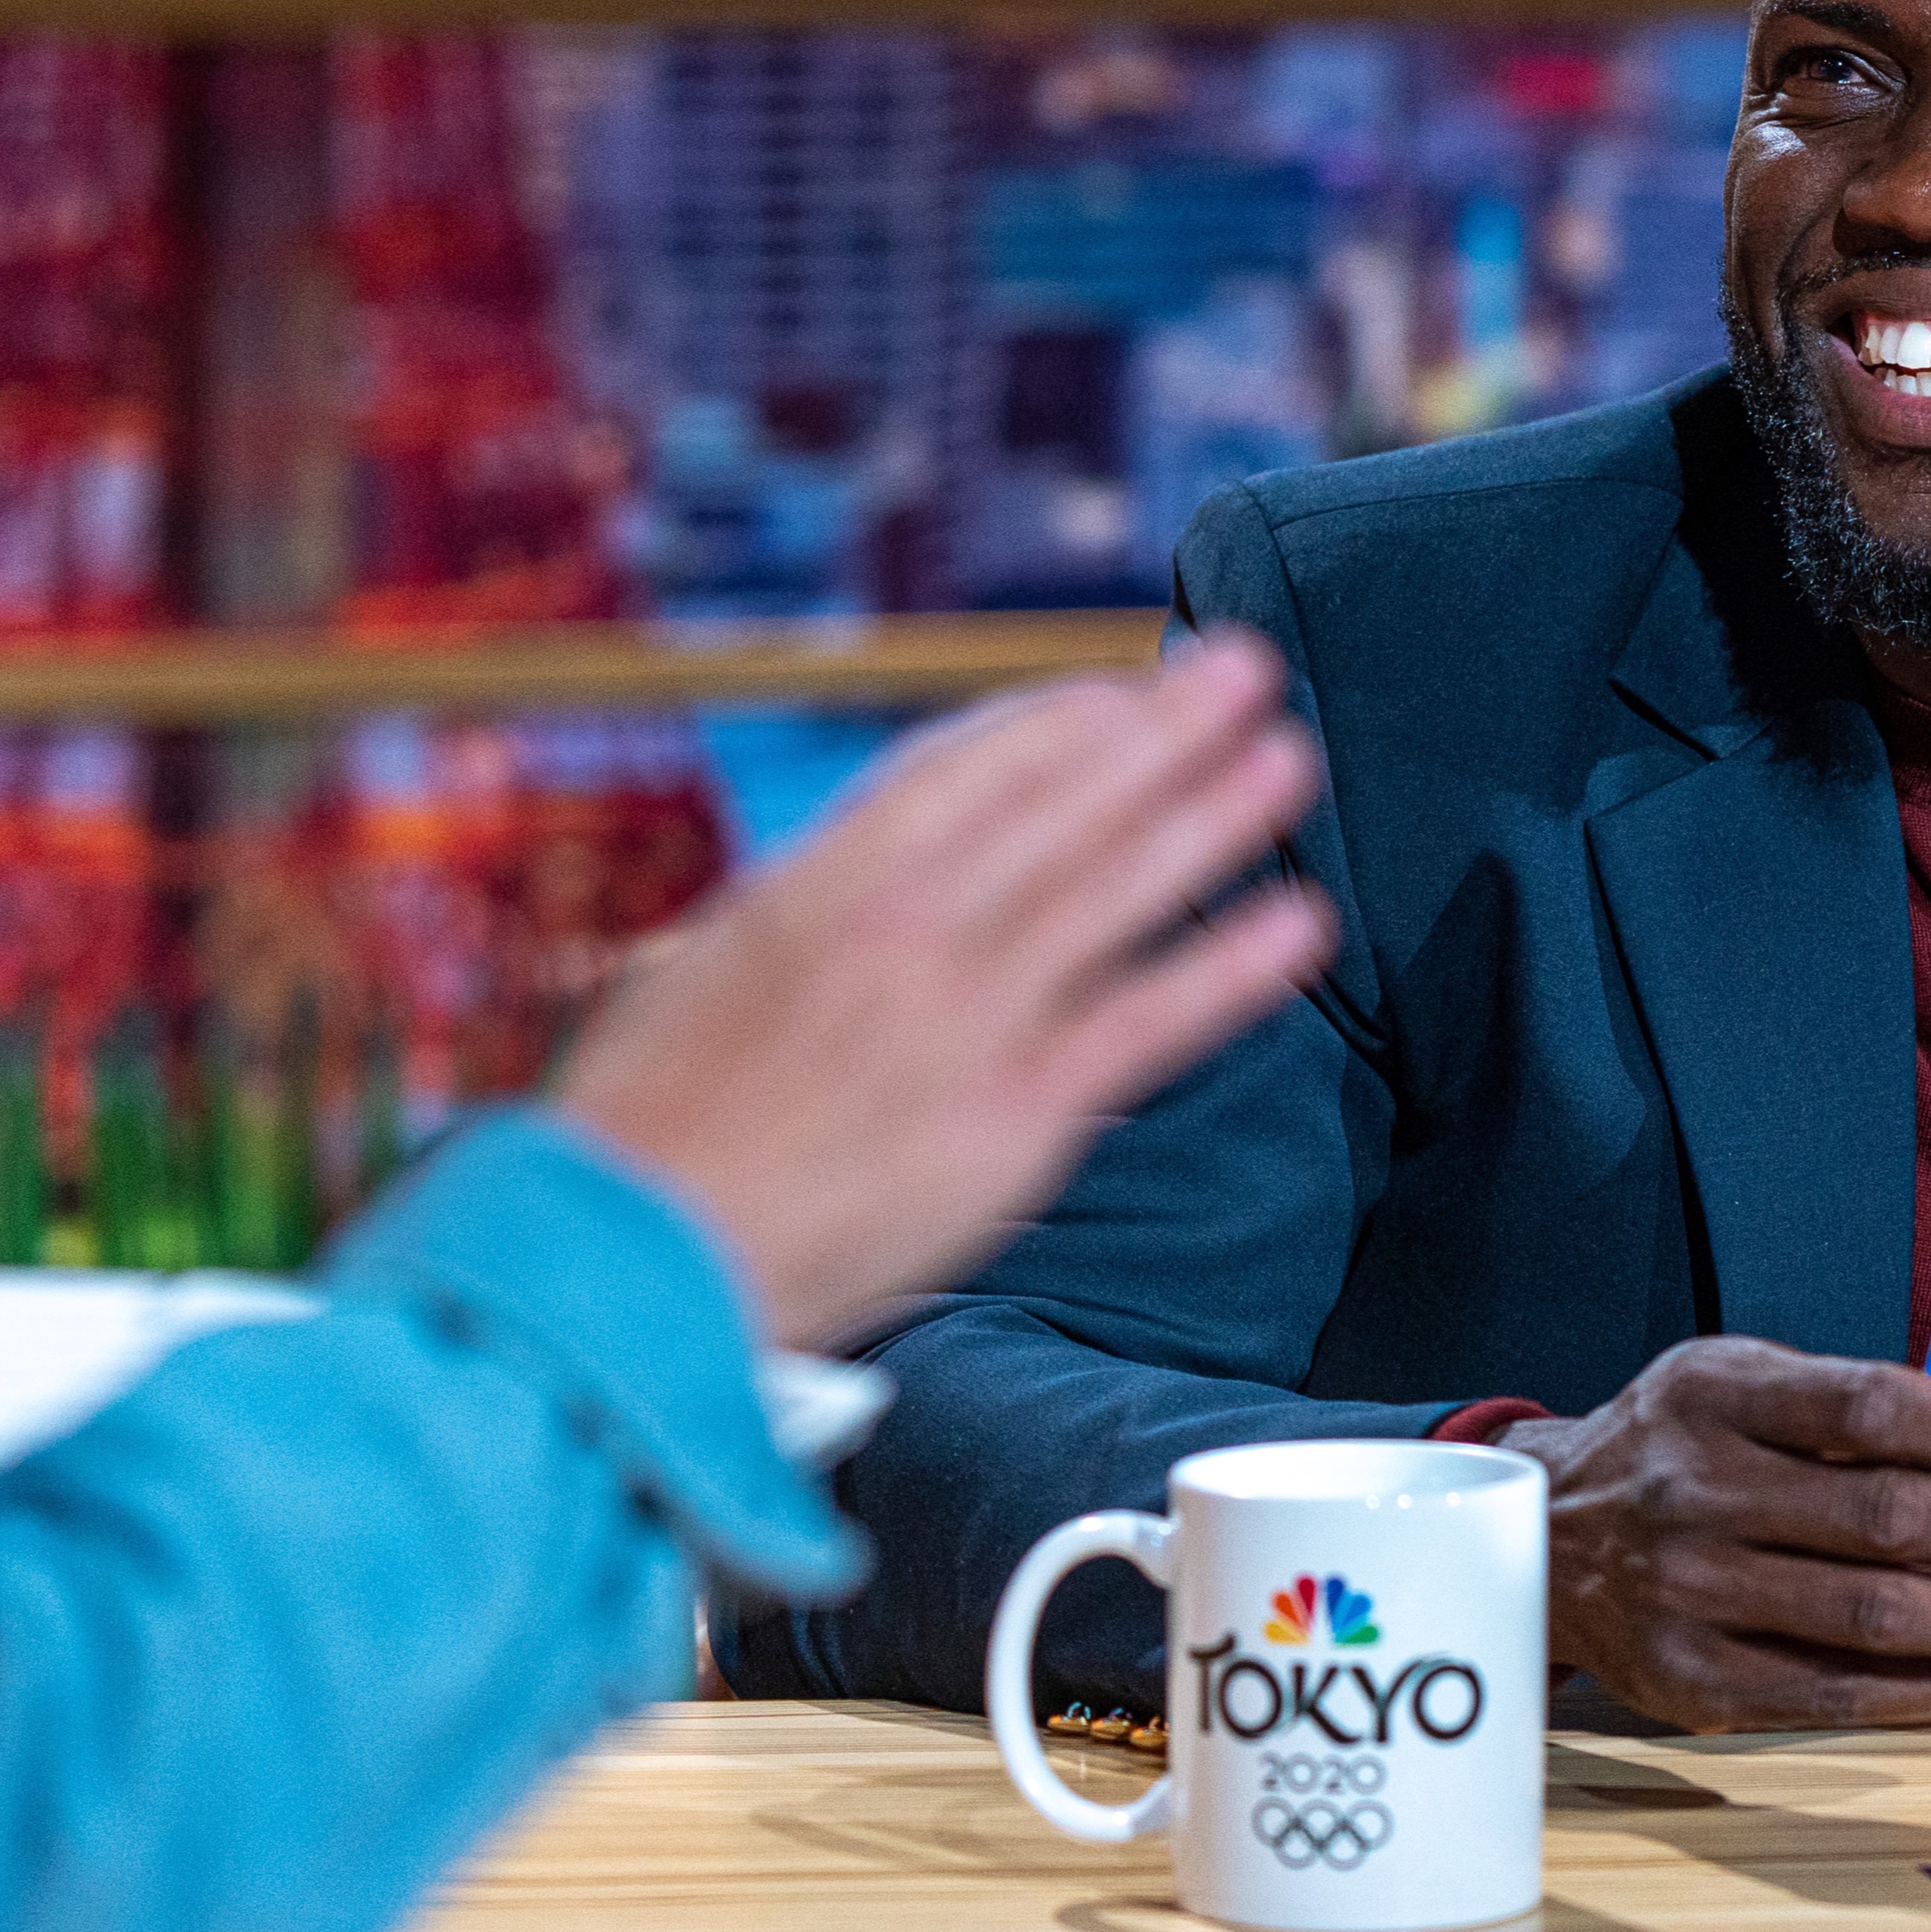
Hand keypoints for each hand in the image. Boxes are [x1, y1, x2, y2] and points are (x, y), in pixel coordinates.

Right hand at [555, 634, 1334, 1351]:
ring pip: (1116, 891)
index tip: (1120, 687)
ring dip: (1212, 816)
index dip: (1055, 721)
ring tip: (1289, 756)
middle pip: (1061, 805)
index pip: (961, 769)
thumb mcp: (699, 974)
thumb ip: (800, 912)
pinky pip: (1145, 1025)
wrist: (630, 1264)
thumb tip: (856, 864)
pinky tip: (1299, 922)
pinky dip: (1229, 969)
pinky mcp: (1013, 1117)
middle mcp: (903, 932)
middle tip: (1245, 667)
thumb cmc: (643, 1135)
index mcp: (818, 888)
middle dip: (1161, 729)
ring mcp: (965, 1019)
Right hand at [1498, 1340, 1930, 1732]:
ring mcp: (1687, 1592)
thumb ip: (1864, 1409)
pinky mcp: (1686, 1679)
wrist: (1540, 1536)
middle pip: (1885, 1517)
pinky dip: (1917, 1689)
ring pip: (1865, 1615)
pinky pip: (1823, 1694)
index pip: (1870, 1409)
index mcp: (1717, 1395)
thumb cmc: (1681, 1447)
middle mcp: (1696, 1491)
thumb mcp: (1749, 1384)